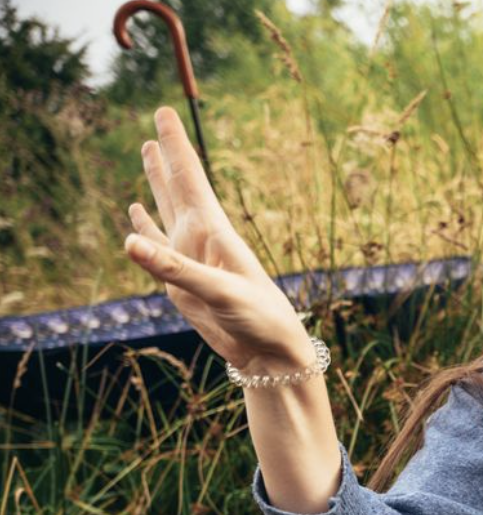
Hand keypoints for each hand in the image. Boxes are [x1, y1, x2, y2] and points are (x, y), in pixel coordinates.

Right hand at [123, 108, 311, 377]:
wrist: (270, 353)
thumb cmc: (258, 319)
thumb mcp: (219, 292)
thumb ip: (176, 269)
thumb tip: (129, 242)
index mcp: (215, 233)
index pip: (190, 179)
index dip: (177, 145)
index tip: (165, 110)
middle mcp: (202, 240)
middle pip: (179, 186)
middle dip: (168, 154)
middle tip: (159, 119)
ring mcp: (192, 259)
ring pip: (168, 210)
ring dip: (157, 182)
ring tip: (148, 151)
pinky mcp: (183, 283)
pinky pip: (158, 247)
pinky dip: (145, 227)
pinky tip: (135, 214)